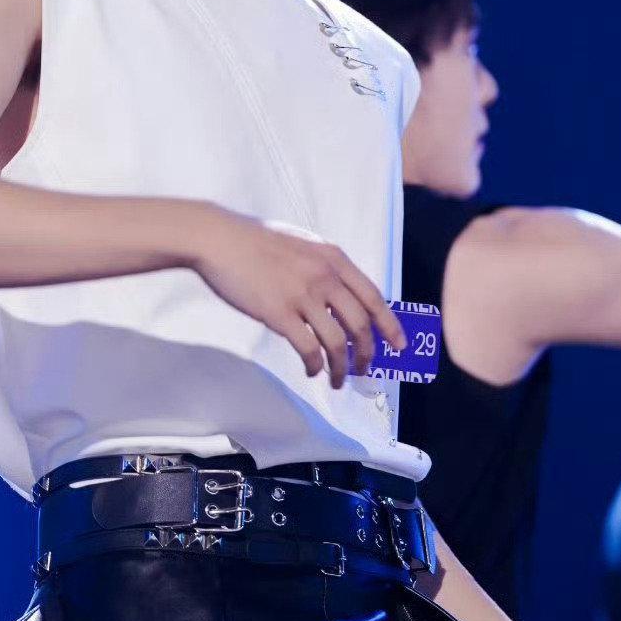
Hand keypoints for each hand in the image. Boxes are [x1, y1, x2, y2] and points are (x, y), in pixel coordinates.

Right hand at [190, 208, 406, 387]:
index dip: (390, 325)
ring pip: (336, 342)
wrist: (221, 240)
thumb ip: (324, 269)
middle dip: (366, 354)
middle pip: (360, 325)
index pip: (373, 297)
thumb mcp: (303, 246)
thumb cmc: (257, 243)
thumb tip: (340, 302)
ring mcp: (303, 295)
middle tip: (363, 370)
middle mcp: (325, 277)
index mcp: (334, 259)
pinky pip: (307, 348)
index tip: (399, 346)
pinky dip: (314, 365)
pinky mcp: (279, 313)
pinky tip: (311, 370)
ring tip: (337, 380)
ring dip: (340, 368)